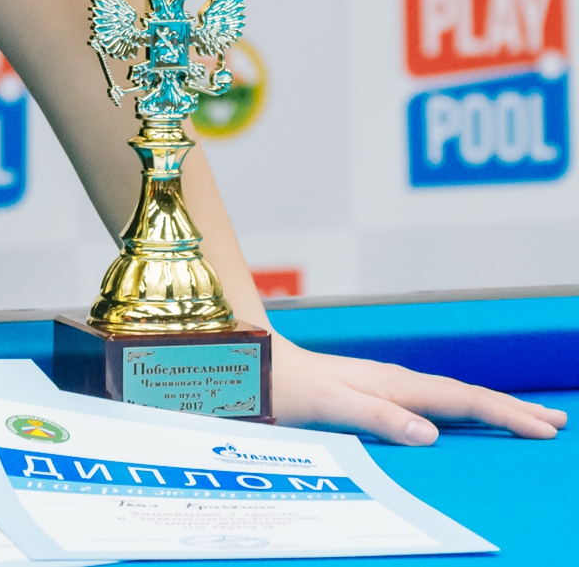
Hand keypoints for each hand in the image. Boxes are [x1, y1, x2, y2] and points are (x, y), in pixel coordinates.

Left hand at [271, 333, 566, 444]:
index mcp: (394, 385)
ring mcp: (386, 382)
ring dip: (491, 405)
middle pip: (465, 394)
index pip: (463, 400)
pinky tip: (463, 412)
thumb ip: (379, 417)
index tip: (543, 428)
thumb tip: (430, 435)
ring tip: (525, 416)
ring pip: (451, 394)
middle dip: (511, 408)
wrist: (252, 364)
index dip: (505, 414)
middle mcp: (395, 380)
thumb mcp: (331, 406)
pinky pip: (432, 397)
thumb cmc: (286, 387)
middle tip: (555, 422)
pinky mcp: (374, 388)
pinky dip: (461, 405)